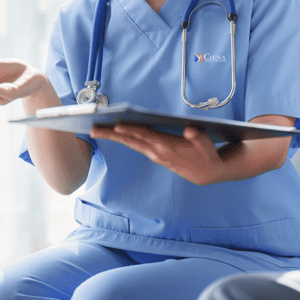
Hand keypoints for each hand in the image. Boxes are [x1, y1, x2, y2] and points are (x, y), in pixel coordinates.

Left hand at [90, 123, 222, 185]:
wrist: (207, 173)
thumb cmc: (206, 153)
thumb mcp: (205, 141)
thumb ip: (196, 134)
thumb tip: (188, 129)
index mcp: (167, 147)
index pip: (145, 135)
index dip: (131, 130)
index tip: (116, 125)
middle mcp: (157, 152)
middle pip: (131, 140)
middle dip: (111, 135)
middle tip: (92, 129)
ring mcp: (155, 155)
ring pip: (131, 143)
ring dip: (114, 137)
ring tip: (98, 129)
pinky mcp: (155, 156)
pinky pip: (136, 146)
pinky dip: (125, 139)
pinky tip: (117, 133)